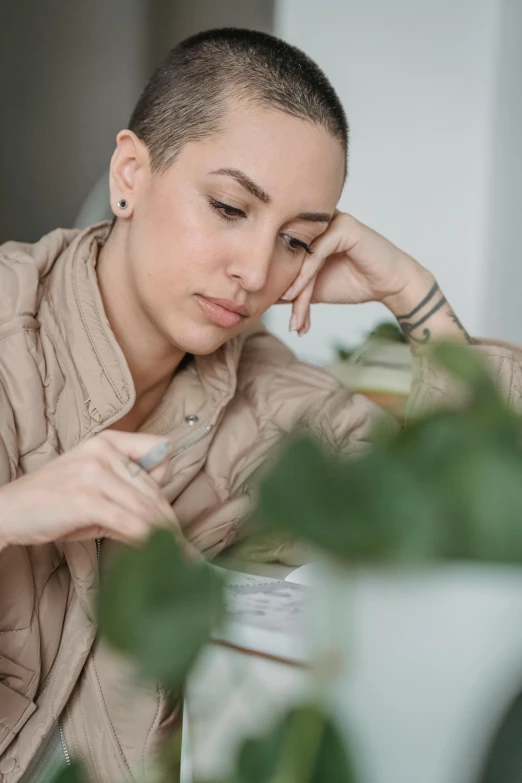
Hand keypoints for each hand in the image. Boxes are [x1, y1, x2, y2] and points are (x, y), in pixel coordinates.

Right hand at [0, 431, 178, 550]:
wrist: (7, 511)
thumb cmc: (52, 503)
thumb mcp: (93, 490)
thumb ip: (127, 496)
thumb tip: (163, 523)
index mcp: (107, 441)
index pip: (159, 454)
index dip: (167, 487)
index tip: (174, 515)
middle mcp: (103, 451)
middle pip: (153, 488)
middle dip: (171, 522)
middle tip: (186, 548)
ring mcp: (94, 473)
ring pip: (144, 507)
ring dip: (166, 536)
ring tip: (178, 557)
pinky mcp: (87, 499)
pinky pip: (128, 522)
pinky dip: (147, 541)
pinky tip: (156, 555)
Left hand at [282, 212, 432, 333]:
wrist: (390, 285)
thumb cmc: (354, 282)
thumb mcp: (313, 288)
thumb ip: (290, 287)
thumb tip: (257, 297)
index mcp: (307, 231)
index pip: (281, 256)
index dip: (275, 285)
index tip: (269, 312)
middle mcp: (317, 222)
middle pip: (289, 257)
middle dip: (285, 292)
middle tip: (286, 321)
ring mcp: (331, 220)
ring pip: (300, 257)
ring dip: (295, 291)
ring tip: (294, 317)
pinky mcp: (343, 226)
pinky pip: (315, 253)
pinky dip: (304, 277)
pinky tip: (296, 297)